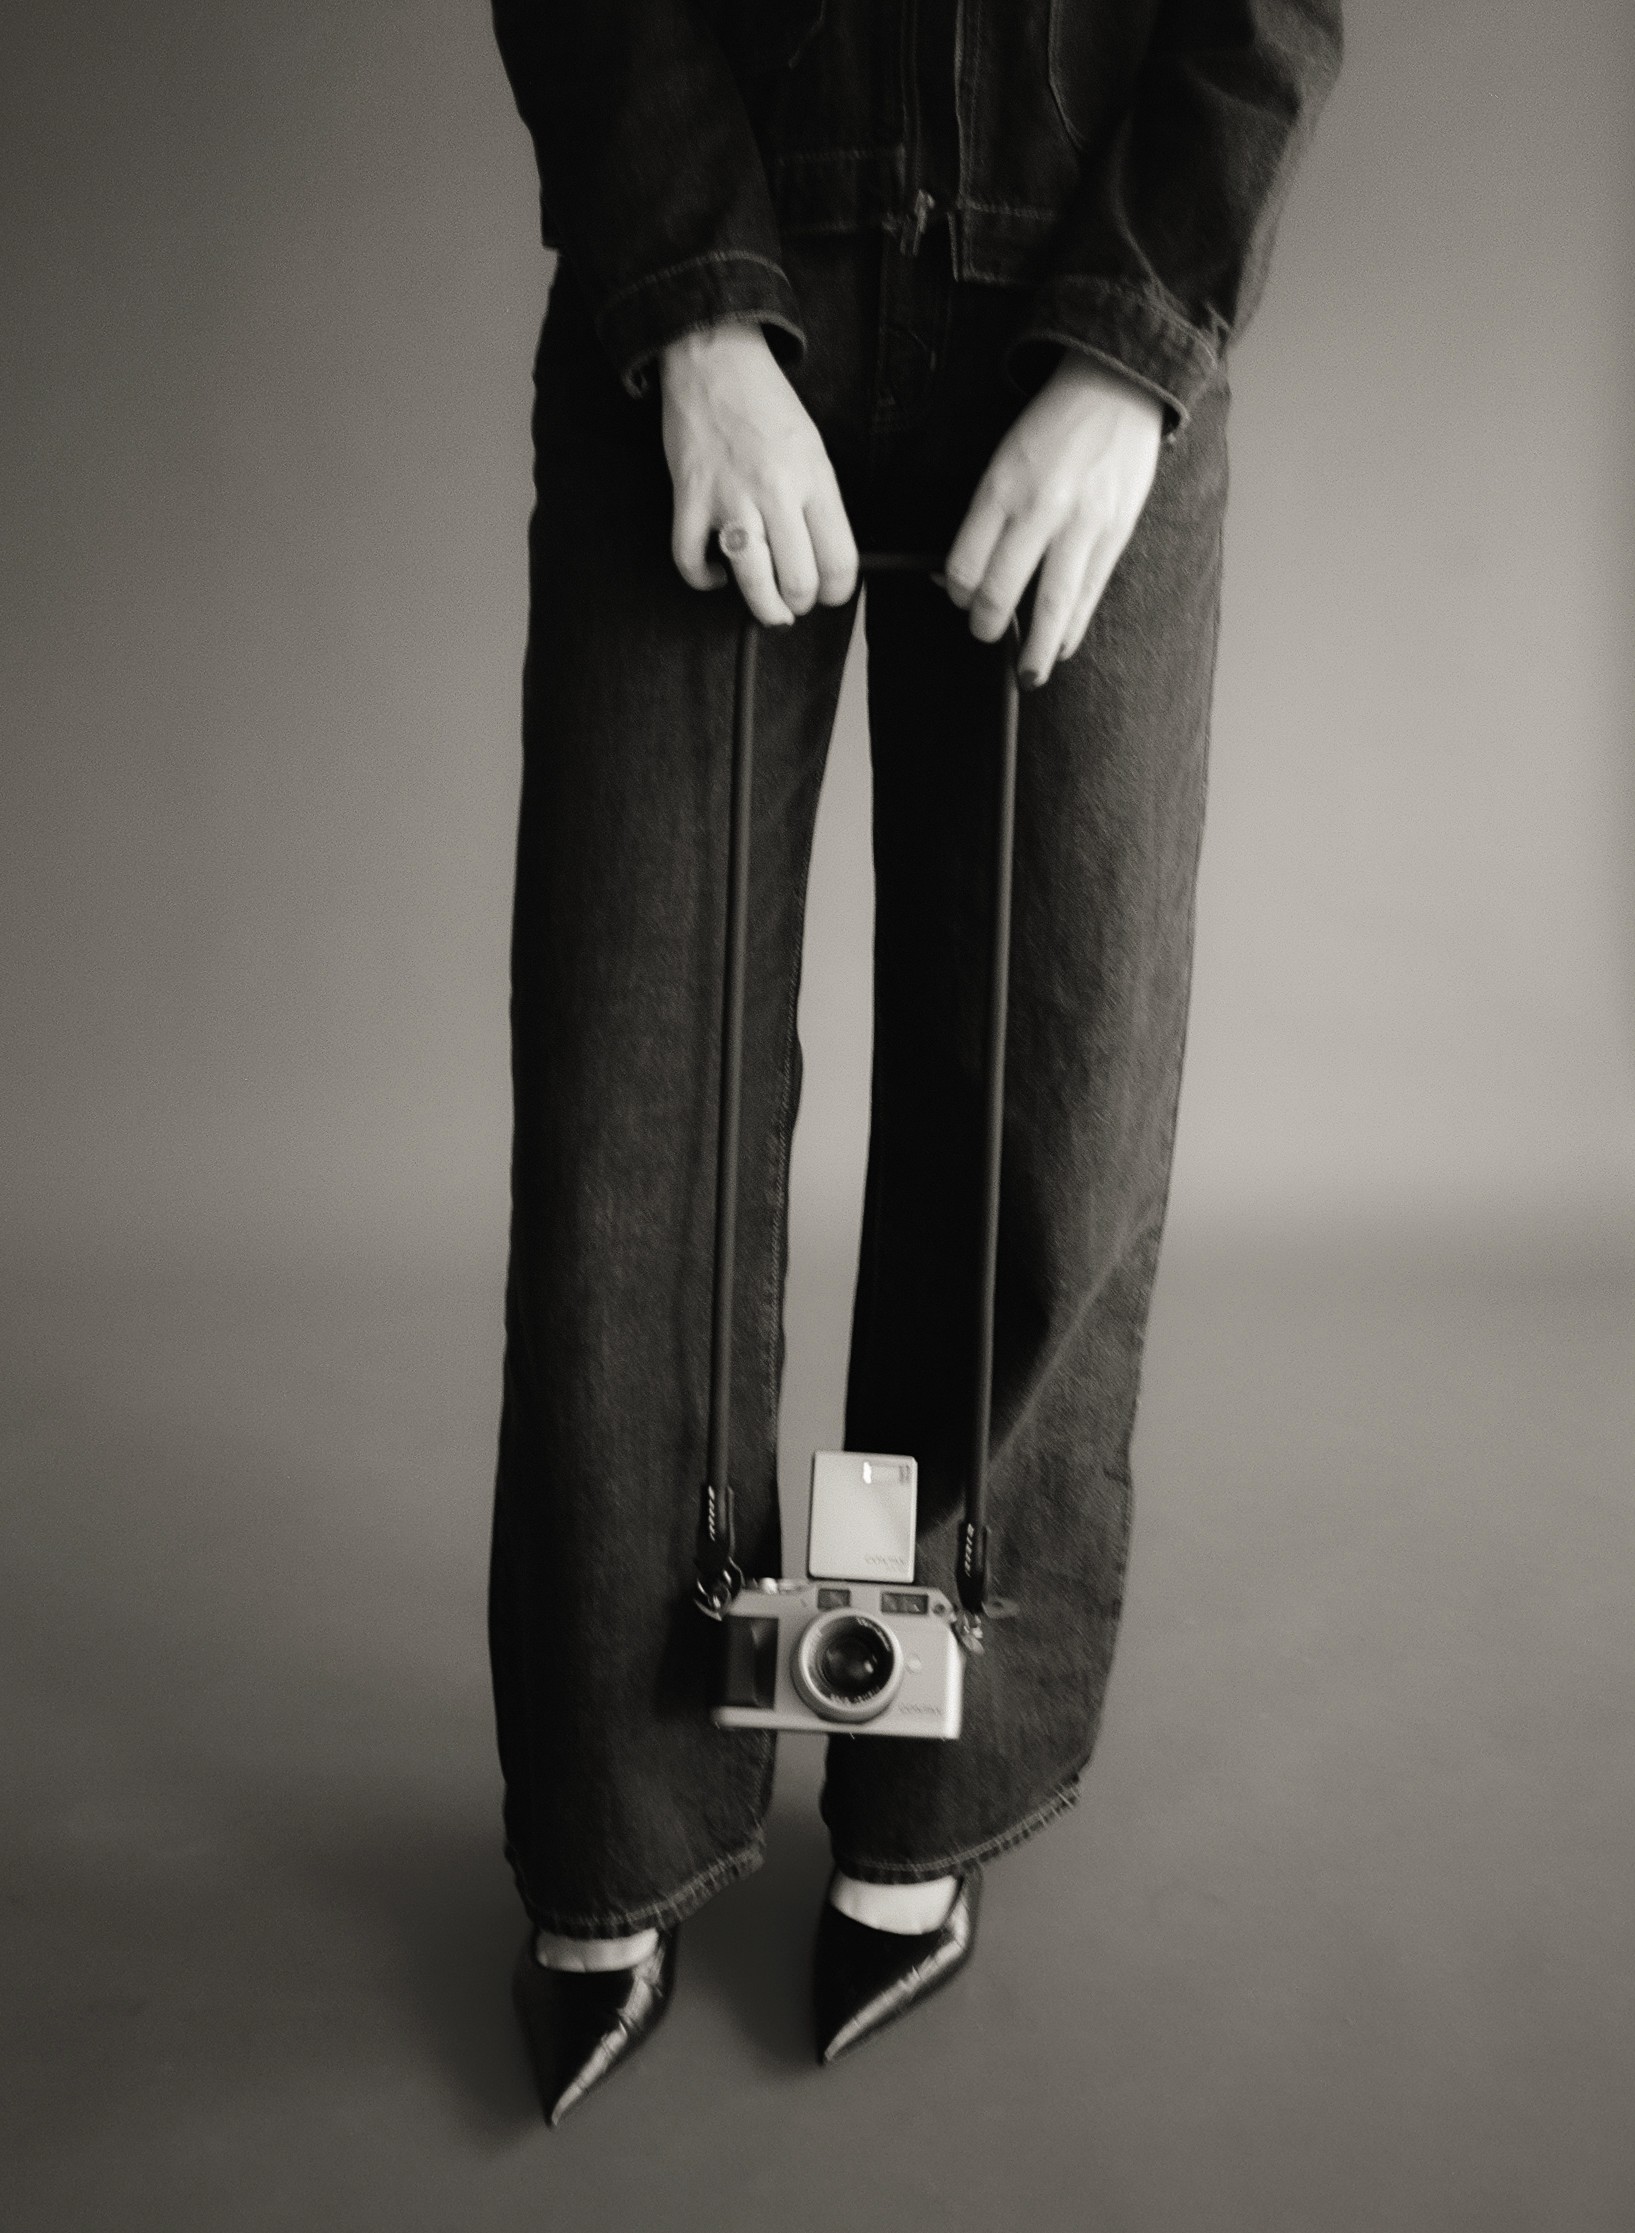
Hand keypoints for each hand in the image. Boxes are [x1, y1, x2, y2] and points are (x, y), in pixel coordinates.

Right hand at [659, 320, 858, 625]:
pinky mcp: (689, 496)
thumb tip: (821, 558)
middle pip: (797, 582)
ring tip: (766, 605)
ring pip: (752, 582)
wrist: (716, 360)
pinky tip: (715, 575)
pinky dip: (702, 579)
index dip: (837, 591)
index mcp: (814, 479)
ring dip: (762, 607)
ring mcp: (730, 495)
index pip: (839, 561)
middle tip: (794, 600)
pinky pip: (690, 560)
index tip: (828, 593)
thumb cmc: (767, 405)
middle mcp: (776, 491)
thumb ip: (819, 503)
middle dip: (799, 604)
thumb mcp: (814, 450)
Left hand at [943, 354, 1163, 685]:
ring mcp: (1082, 524)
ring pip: (1051, 604)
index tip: (959, 598)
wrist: (1117, 388)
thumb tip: (960, 575)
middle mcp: (1040, 508)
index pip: (966, 562)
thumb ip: (986, 516)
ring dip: (1035, 649)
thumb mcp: (1004, 459)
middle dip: (987, 625)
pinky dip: (1072, 629)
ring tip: (1027, 674)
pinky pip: (1088, 596)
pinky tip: (1061, 647)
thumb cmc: (1053, 428)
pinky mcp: (1115, 534)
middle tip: (984, 635)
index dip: (956, 592)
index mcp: (1002, 486)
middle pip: (1001, 589)